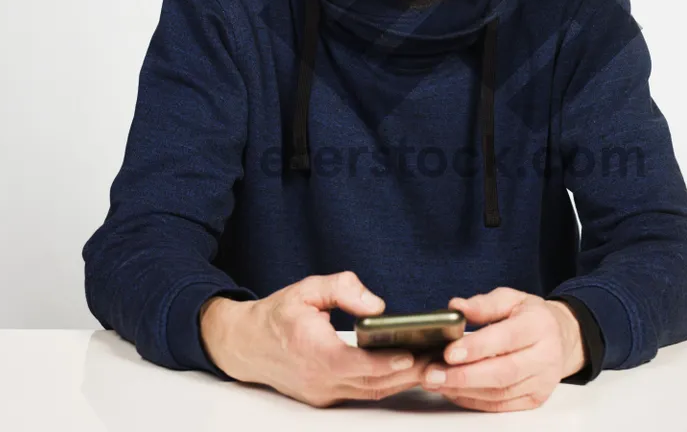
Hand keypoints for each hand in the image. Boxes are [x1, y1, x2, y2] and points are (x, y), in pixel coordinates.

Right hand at [199, 271, 432, 406]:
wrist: (244, 345)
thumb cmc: (277, 315)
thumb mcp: (307, 289)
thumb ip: (342, 289)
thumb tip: (377, 305)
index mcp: (312, 350)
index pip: (355, 364)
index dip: (386, 362)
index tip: (414, 354)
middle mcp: (318, 379)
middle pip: (371, 382)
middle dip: (408, 372)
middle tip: (441, 357)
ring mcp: (322, 393)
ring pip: (371, 392)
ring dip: (403, 380)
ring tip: (435, 362)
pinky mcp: (325, 397)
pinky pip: (362, 393)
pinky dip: (387, 382)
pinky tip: (409, 369)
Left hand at [420, 287, 586, 411]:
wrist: (561, 339)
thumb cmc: (531, 317)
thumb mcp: (511, 299)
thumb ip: (483, 303)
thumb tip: (456, 307)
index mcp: (539, 325)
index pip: (507, 338)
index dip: (477, 347)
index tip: (449, 352)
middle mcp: (545, 356)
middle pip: (502, 372)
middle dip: (463, 375)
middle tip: (432, 374)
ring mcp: (542, 381)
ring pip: (499, 393)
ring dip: (463, 389)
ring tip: (436, 382)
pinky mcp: (535, 399)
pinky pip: (500, 405)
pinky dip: (473, 400)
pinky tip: (453, 390)